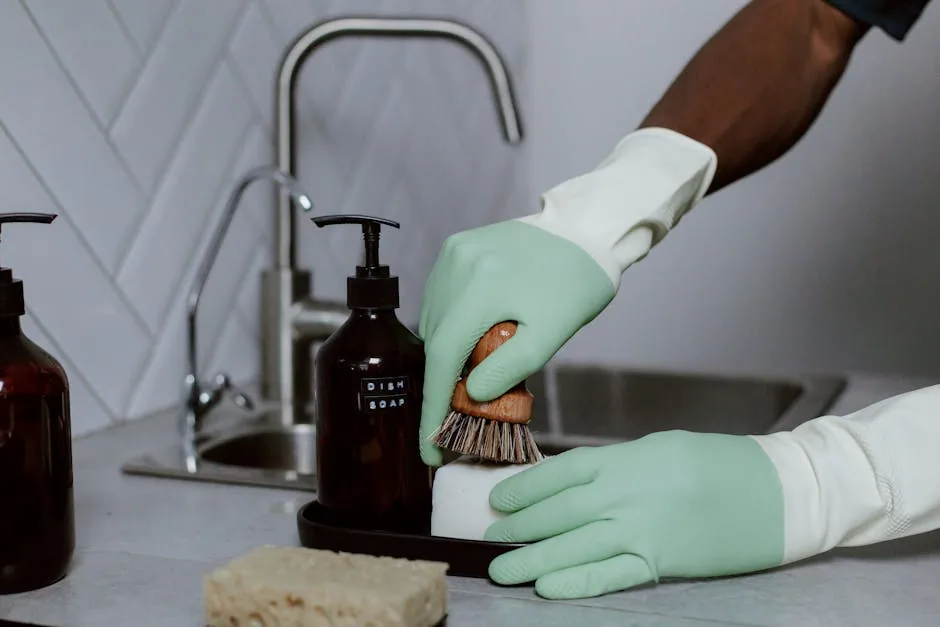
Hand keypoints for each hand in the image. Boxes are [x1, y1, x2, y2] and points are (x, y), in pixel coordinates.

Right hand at [417, 129, 716, 466]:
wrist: (587, 230)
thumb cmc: (577, 284)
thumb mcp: (552, 333)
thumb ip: (510, 366)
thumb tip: (471, 393)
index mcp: (480, 286)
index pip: (443, 357)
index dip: (433, 407)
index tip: (431, 449)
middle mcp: (456, 266)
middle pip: (435, 340)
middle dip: (441, 388)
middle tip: (454, 425)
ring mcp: (452, 253)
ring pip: (433, 320)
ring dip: (444, 356)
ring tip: (467, 383)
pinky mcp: (455, 247)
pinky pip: (440, 299)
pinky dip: (449, 326)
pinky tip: (470, 341)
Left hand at [484, 430, 785, 598]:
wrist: (780, 493)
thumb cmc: (723, 463)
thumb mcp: (662, 449)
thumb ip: (618, 466)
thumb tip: (575, 484)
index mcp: (627, 459)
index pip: (561, 473)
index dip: (525, 488)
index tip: (498, 498)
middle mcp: (627, 493)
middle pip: (558, 512)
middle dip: (518, 526)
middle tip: (489, 536)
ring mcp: (642, 531)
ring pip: (573, 547)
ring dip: (532, 560)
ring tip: (501, 568)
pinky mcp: (661, 563)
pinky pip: (610, 575)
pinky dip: (576, 583)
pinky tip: (547, 588)